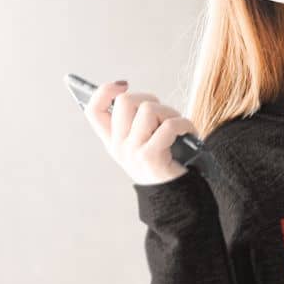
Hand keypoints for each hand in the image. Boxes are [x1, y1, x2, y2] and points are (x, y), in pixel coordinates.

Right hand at [83, 79, 197, 185]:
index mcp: (113, 142)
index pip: (93, 110)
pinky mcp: (150, 157)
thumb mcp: (145, 143)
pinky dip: (185, 124)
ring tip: (179, 126)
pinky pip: (169, 126)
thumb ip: (137, 122)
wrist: (177, 199)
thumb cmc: (166, 165)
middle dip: (150, 99)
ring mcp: (132, 152)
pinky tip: (190, 132)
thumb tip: (135, 92)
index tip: (123, 85)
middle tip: (163, 114)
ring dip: (170, 112)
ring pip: (148, 109)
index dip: (104, 91)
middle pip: (125, 101)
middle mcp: (118, 147)